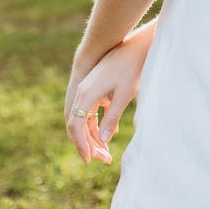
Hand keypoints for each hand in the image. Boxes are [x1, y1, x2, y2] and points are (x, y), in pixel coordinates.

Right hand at [64, 28, 151, 164]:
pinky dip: (97, 126)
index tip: (90, 159)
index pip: (76, 125)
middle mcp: (82, 93)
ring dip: (93, 137)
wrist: (133, 48)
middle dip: (88, 144)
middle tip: (103, 160)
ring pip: (84, 120)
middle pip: (78, 125)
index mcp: (86, 94)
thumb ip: (112, 118)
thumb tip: (103, 140)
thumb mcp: (123, 96)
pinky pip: (91, 113)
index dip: (81, 144)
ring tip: (106, 153)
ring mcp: (87, 91)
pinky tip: (109, 137)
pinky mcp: (95, 90)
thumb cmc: (130, 70)